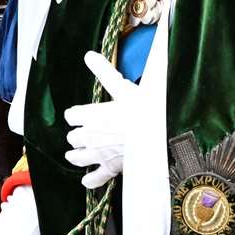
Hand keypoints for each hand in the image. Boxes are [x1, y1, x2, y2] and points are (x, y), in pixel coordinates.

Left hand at [64, 50, 140, 189]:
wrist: (162, 133)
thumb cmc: (145, 109)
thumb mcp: (123, 87)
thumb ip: (104, 72)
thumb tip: (89, 55)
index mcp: (91, 114)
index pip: (71, 115)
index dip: (76, 114)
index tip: (81, 113)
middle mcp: (90, 136)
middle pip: (72, 137)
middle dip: (77, 134)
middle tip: (86, 131)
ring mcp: (100, 154)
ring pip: (76, 157)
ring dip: (76, 154)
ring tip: (77, 153)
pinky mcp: (111, 168)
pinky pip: (95, 178)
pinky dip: (90, 180)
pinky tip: (87, 180)